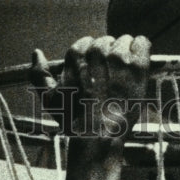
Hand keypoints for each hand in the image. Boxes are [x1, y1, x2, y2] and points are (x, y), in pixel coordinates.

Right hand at [30, 34, 150, 140]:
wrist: (98, 138)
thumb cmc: (74, 122)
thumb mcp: (49, 99)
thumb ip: (39, 75)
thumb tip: (37, 53)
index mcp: (76, 54)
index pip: (87, 43)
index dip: (91, 60)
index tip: (95, 77)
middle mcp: (97, 51)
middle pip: (107, 42)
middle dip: (108, 58)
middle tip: (109, 81)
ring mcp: (119, 58)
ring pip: (125, 41)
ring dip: (125, 56)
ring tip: (123, 79)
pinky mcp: (137, 66)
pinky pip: (143, 43)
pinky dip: (141, 52)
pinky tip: (137, 70)